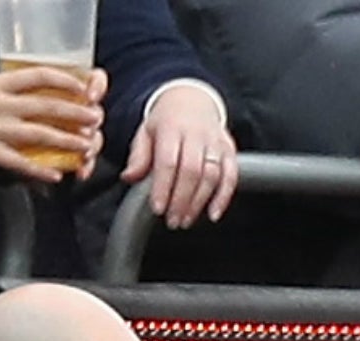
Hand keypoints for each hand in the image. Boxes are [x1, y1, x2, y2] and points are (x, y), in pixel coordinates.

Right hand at [0, 68, 103, 183]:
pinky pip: (17, 161)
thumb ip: (1, 94)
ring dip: (66, 141)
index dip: (66, 80)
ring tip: (85, 148)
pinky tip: (53, 176)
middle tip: (95, 120)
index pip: (39, 75)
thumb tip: (22, 99)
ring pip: (39, 133)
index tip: (83, 87)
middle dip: (76, 113)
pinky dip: (38, 170)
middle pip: (47, 105)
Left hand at [123, 83, 236, 228]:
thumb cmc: (166, 123)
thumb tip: (128, 177)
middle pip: (192, 170)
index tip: (157, 208)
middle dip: (181, 200)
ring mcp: (215, 142)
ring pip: (212, 175)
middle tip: (171, 221)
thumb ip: (138, 156)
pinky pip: (231, 175)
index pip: (168, 161)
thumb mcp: (145, 133)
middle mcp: (197, 134)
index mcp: (172, 128)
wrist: (193, 101)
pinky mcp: (229, 150)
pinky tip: (213, 214)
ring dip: (199, 202)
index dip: (163, 187)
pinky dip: (224, 196)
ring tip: (185, 220)